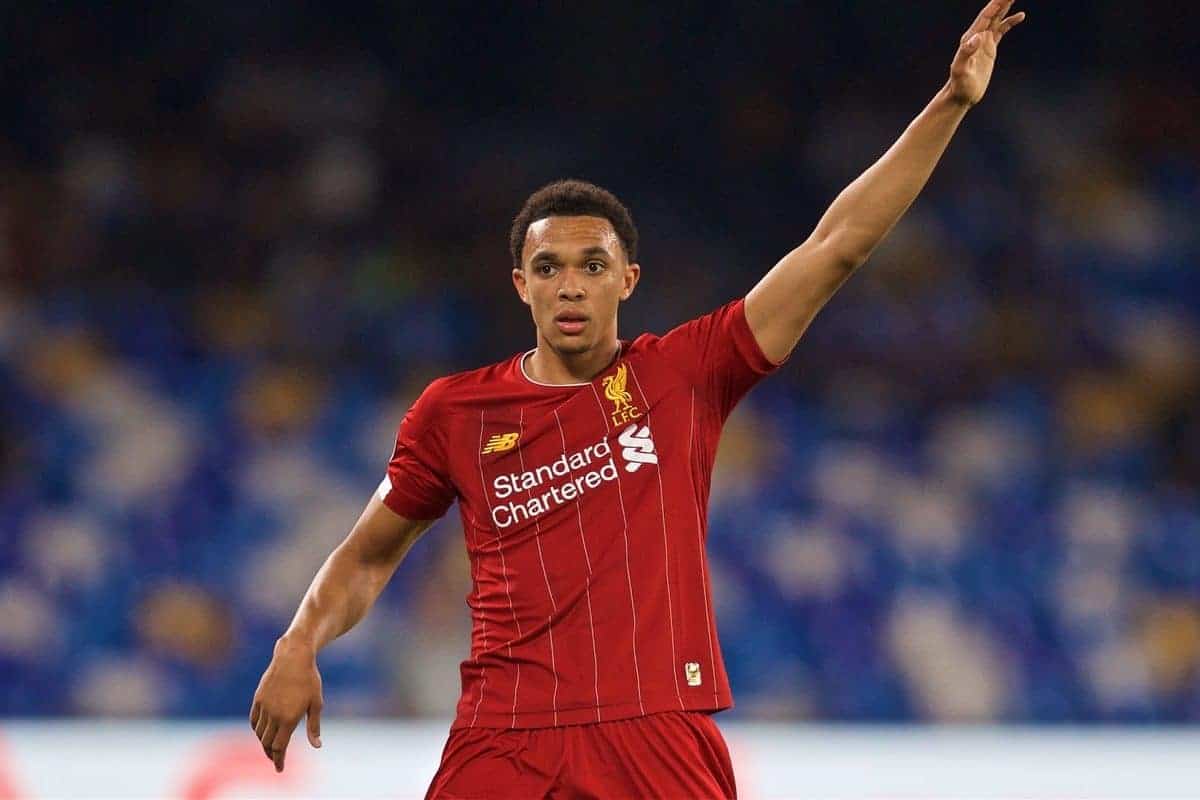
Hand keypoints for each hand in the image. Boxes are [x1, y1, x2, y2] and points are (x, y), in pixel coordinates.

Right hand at [249, 637, 323, 772]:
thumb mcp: (316, 703)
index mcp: (289, 718)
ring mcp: (263, 706)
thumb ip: (314, 727)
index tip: (280, 769)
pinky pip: (253, 720)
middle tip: (276, 760)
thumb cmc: (309, 679)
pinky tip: (262, 732)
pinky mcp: (258, 698)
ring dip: (264, 743)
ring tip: (271, 747)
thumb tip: (317, 746)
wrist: (293, 657)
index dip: (279, 760)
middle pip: (267, 743)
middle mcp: (273, 715)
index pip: (280, 747)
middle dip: (271, 754)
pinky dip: (257, 729)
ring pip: (259, 733)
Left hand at [947, 0, 1026, 106]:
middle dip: (1001, 1)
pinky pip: (1001, 30)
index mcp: (970, 38)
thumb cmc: (959, 84)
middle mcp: (977, 36)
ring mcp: (983, 42)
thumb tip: (977, 37)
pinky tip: (1020, 16)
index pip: (985, 16)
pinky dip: (1010, 22)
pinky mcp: (989, 49)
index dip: (995, 4)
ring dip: (1005, 7)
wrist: (962, 95)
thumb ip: (966, 53)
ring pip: (997, 19)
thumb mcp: (961, 69)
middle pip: (992, 14)